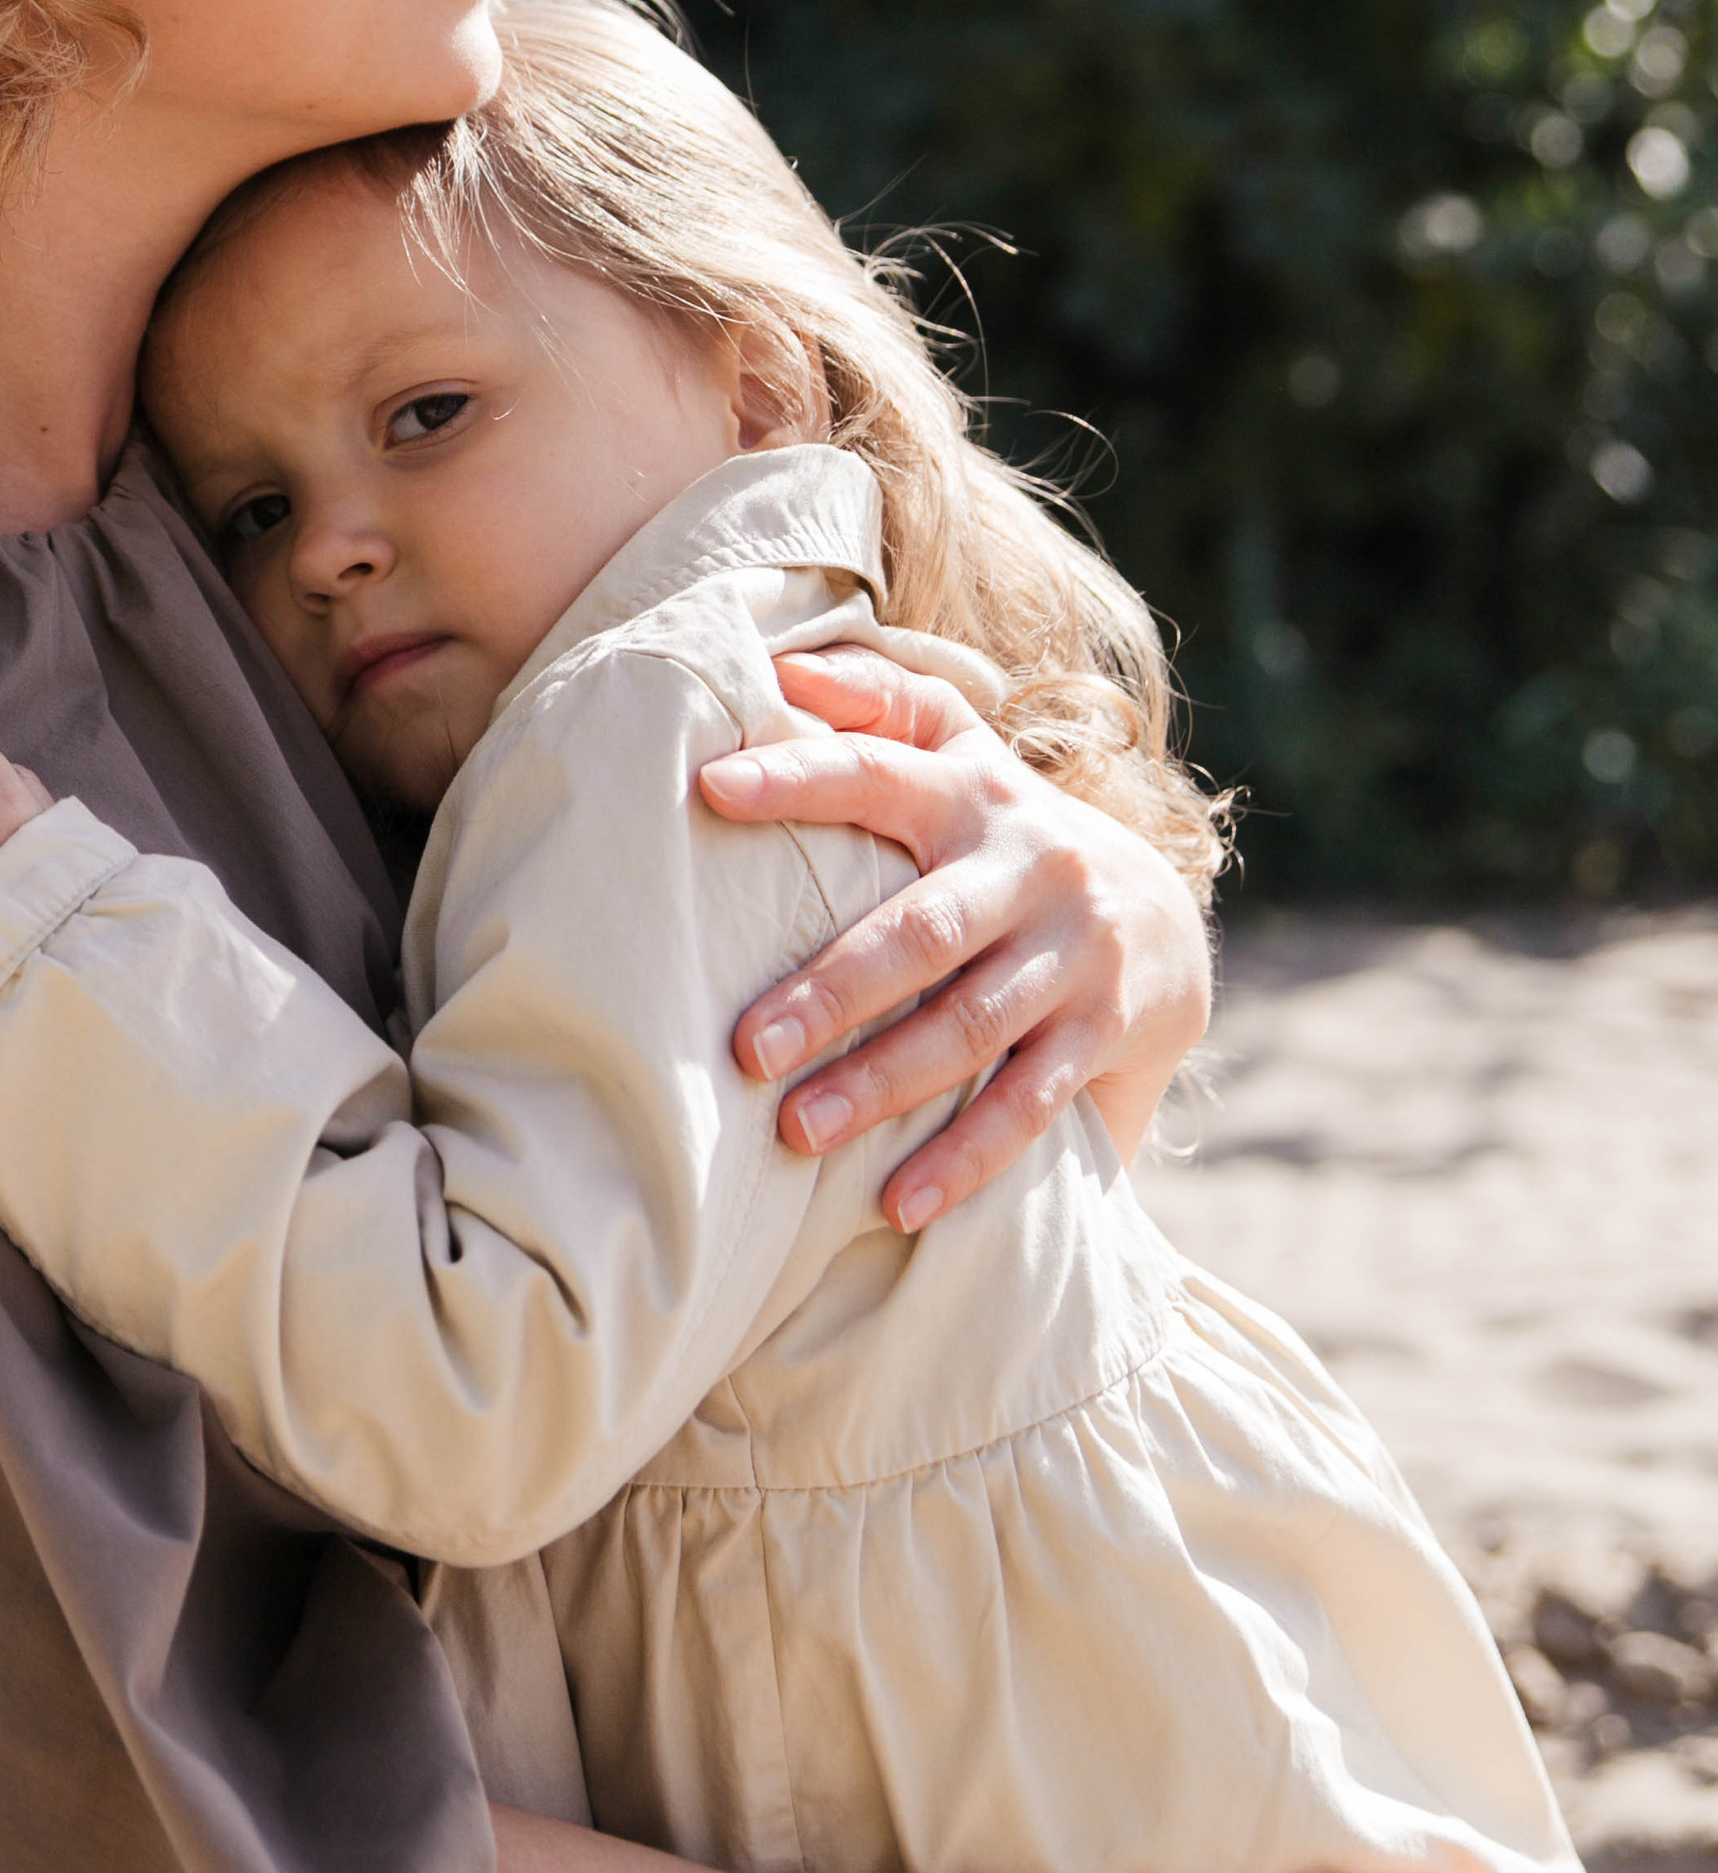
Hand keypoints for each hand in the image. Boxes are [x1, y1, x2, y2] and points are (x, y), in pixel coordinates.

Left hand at [704, 650, 1208, 1226]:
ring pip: (971, 1026)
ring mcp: (1073, 954)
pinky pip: (1030, 1107)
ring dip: (884, 1084)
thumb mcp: (963, 753)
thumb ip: (884, 698)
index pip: (878, 771)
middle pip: (922, 931)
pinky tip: (900, 1205)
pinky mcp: (1104, 1033)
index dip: (799, 773)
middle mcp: (1029, 867)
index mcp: (974, 794)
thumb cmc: (1006, 834)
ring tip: (796, 1133)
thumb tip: (786, 667)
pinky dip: (967, 1160)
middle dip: (833, 991)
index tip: (709, 788)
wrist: (1163, 923)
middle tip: (747, 1048)